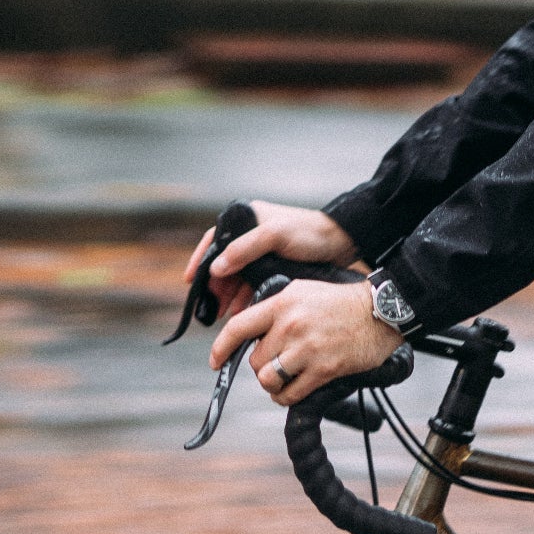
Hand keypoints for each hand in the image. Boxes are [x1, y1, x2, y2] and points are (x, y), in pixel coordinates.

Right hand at [182, 200, 358, 319]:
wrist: (343, 241)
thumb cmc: (311, 233)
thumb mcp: (276, 237)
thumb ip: (245, 249)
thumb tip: (216, 268)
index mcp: (248, 218)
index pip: (214, 239)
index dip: (200, 260)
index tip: (191, 281)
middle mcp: (252, 233)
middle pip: (225, 262)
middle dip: (216, 285)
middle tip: (209, 307)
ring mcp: (264, 251)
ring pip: (238, 275)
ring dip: (230, 295)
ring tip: (223, 314)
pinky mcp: (275, 265)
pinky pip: (253, 282)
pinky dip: (246, 297)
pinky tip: (241, 312)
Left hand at [209, 278, 402, 406]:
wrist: (382, 312)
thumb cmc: (343, 302)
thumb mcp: (304, 291)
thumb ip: (277, 308)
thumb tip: (252, 331)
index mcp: (283, 302)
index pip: (238, 327)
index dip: (221, 348)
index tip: (215, 362)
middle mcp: (291, 325)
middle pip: (254, 360)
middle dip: (262, 365)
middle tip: (278, 362)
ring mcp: (307, 348)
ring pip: (267, 379)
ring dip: (273, 384)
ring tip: (284, 378)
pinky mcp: (323, 369)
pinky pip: (289, 394)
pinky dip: (286, 397)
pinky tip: (294, 390)